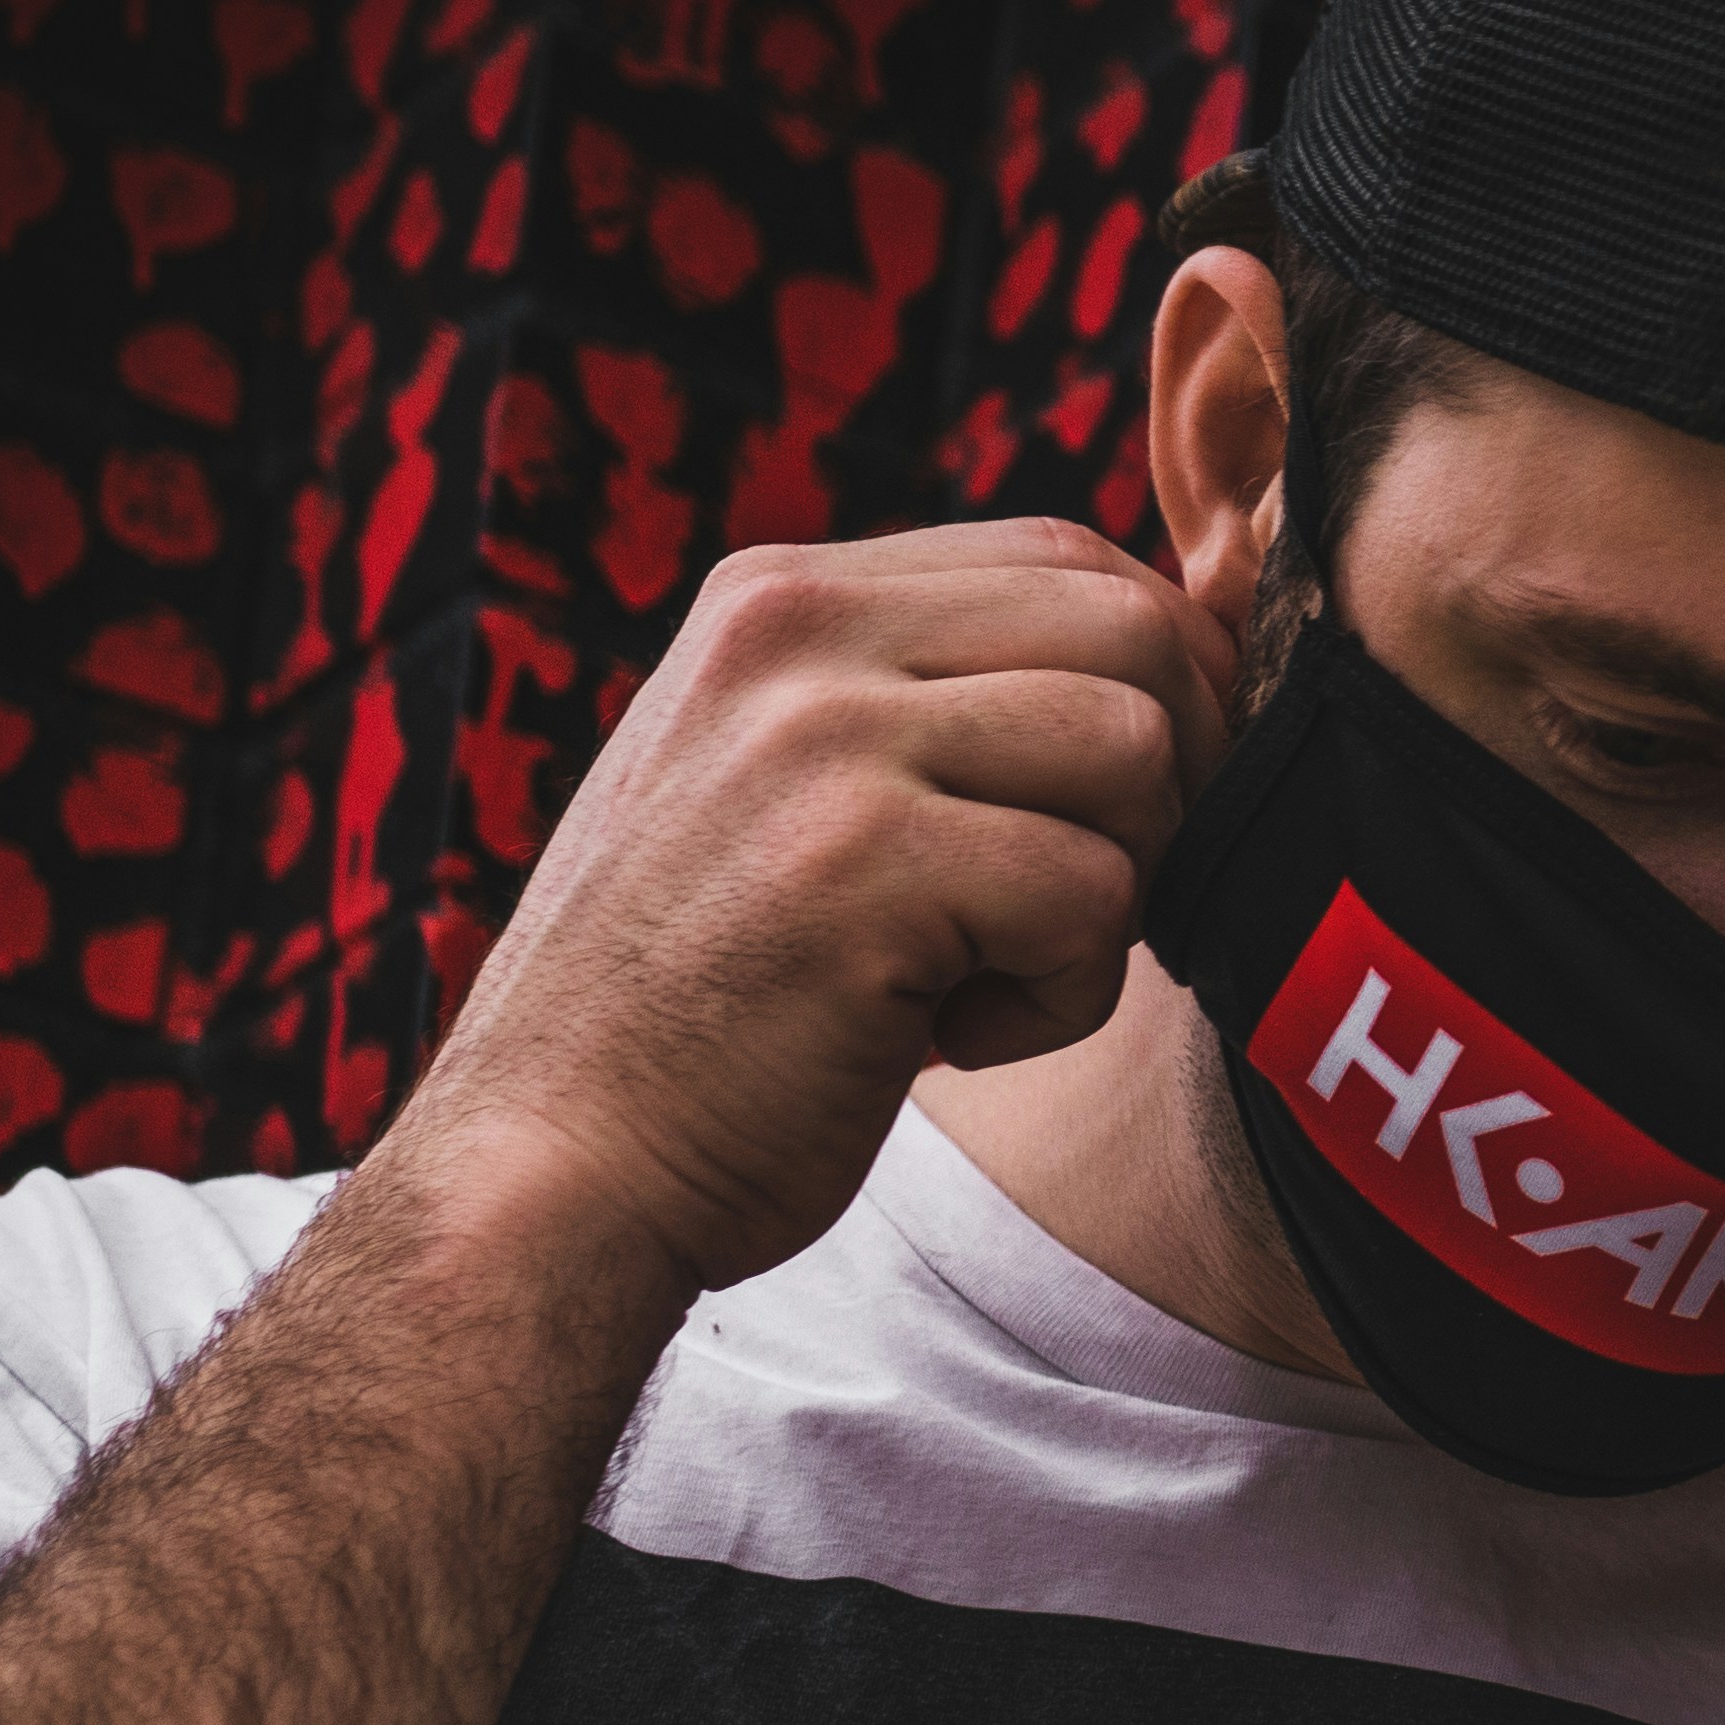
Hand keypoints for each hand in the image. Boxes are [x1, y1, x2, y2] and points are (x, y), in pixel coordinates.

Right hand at [389, 521, 1233, 1300]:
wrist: (555, 1168)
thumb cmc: (707, 1008)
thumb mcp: (785, 788)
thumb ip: (924, 704)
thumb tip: (1169, 666)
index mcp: (782, 599)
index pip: (1067, 556)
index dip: (1155, 685)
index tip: (1115, 815)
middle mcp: (798, 635)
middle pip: (1132, 631)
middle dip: (1163, 783)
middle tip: (1068, 906)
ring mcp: (825, 742)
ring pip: (1135, 751)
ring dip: (1112, 892)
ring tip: (987, 970)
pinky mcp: (865, 867)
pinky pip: (1096, 892)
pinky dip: (1062, 999)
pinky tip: (945, 1038)